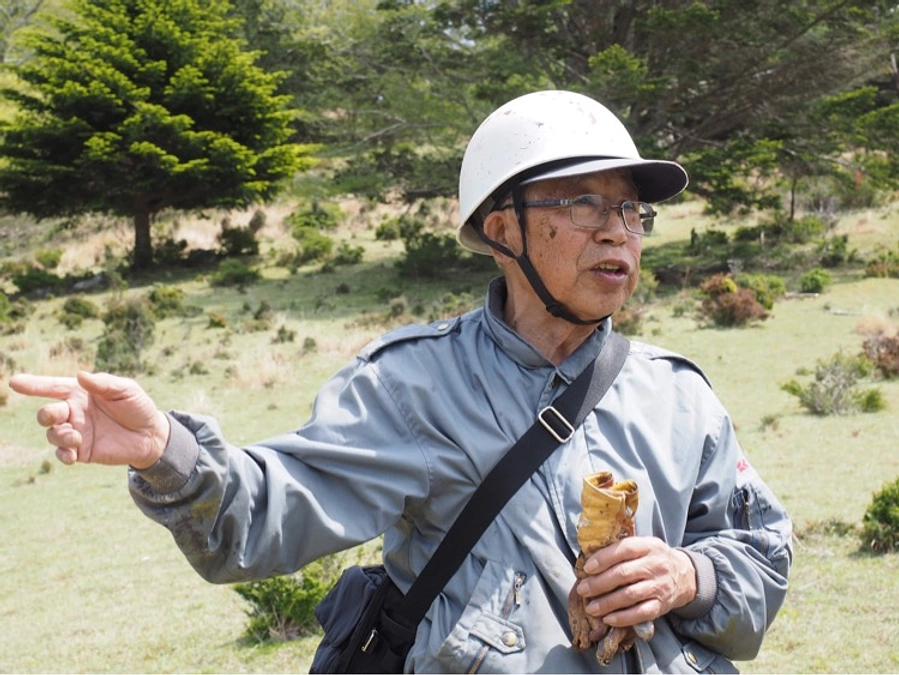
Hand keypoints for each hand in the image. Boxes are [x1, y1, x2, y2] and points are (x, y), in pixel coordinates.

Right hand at [9, 371, 169, 468]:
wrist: (151, 434)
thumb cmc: (138, 406)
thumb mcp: (126, 390)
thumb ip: (104, 383)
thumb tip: (81, 375)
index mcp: (81, 393)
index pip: (53, 387)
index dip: (34, 385)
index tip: (15, 382)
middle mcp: (74, 412)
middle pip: (47, 413)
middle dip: (46, 415)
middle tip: (57, 416)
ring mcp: (76, 432)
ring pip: (52, 434)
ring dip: (58, 436)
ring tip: (75, 437)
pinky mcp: (82, 451)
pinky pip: (63, 454)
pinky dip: (63, 454)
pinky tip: (72, 455)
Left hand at [576, 536, 696, 628]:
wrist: (685, 576)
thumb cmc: (654, 559)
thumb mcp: (644, 545)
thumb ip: (622, 549)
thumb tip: (589, 557)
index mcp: (649, 546)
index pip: (624, 549)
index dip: (604, 558)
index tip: (587, 568)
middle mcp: (655, 565)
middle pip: (623, 574)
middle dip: (599, 583)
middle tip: (582, 589)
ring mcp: (659, 586)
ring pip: (629, 595)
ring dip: (607, 603)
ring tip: (590, 607)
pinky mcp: (662, 605)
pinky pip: (640, 613)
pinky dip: (623, 618)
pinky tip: (608, 619)